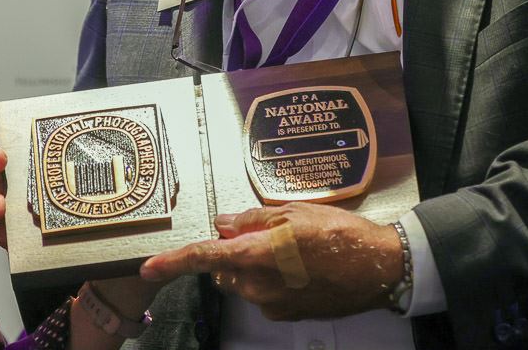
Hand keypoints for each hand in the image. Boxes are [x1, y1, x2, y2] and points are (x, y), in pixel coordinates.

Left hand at [139, 203, 402, 320]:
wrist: (378, 269)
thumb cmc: (341, 235)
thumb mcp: (294, 213)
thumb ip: (253, 218)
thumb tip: (226, 223)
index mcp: (256, 256)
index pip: (203, 258)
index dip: (173, 262)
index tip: (149, 267)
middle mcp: (258, 286)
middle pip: (224, 268)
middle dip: (233, 250)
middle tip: (265, 231)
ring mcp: (273, 304)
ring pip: (244, 281)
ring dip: (254, 264)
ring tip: (291, 247)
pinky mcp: (287, 314)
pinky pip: (265, 293)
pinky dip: (271, 278)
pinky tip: (300, 265)